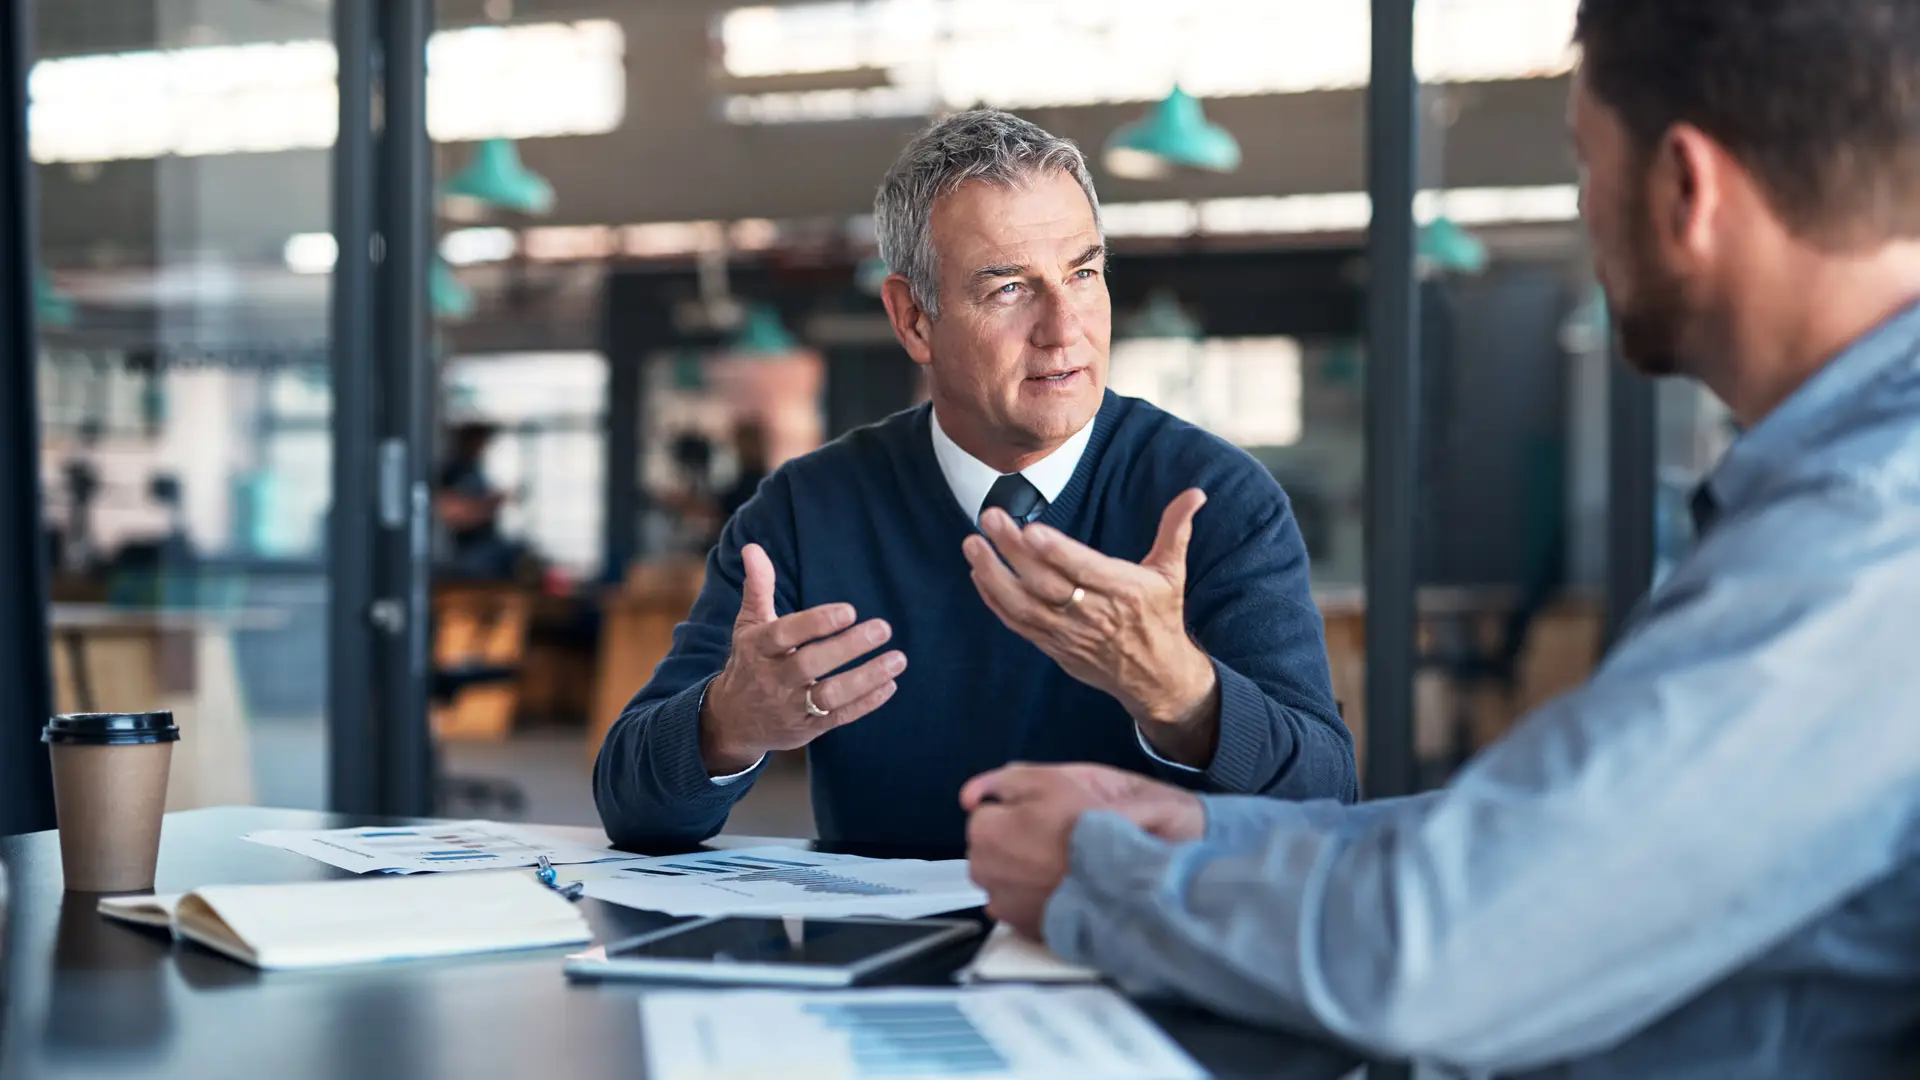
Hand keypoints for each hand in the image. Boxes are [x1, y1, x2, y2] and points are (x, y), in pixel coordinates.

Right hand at [701, 544, 906, 773]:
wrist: (732, 721)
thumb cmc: (749, 662)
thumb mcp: (748, 626)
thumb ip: (758, 587)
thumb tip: (752, 547)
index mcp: (758, 648)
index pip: (784, 633)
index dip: (815, 622)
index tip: (849, 610)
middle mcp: (772, 678)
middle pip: (810, 664)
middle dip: (848, 647)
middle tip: (884, 627)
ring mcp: (790, 707)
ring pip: (828, 696)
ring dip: (866, 678)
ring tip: (898, 659)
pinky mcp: (807, 728)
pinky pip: (839, 718)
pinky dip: (866, 703)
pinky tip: (890, 685)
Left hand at [961, 763, 1205, 939]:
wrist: (1123, 880)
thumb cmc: (1086, 824)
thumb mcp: (1046, 780)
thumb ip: (999, 782)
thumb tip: (968, 797)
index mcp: (984, 833)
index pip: (985, 815)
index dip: (1016, 812)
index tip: (1044, 815)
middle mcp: (983, 873)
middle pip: (991, 849)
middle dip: (1013, 841)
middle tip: (1054, 838)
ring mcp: (1002, 906)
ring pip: (1003, 878)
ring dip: (1020, 870)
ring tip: (1059, 864)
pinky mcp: (1024, 929)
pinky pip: (1019, 905)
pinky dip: (1033, 897)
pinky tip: (1060, 888)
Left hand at [962, 489, 1219, 765]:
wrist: (1156, 677)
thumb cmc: (1161, 617)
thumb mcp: (1172, 573)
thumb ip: (1176, 529)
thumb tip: (1196, 493)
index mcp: (1126, 591)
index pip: (1086, 570)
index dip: (1058, 552)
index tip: (1032, 530)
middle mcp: (1095, 614)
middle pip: (1048, 583)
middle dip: (1014, 551)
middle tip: (989, 518)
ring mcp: (1070, 634)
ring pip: (1025, 606)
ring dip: (995, 576)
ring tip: (971, 544)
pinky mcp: (1054, 647)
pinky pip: (1019, 625)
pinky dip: (995, 601)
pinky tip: (979, 574)